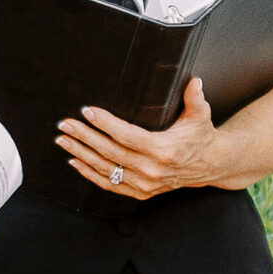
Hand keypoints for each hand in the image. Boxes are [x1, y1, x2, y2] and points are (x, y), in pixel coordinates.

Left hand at [57, 79, 216, 199]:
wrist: (209, 165)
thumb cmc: (200, 137)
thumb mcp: (201, 115)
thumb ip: (195, 97)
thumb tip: (194, 81)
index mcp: (164, 150)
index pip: (126, 135)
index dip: (105, 123)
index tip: (87, 111)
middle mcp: (151, 170)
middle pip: (110, 152)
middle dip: (84, 136)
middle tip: (66, 124)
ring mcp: (144, 184)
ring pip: (105, 169)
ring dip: (81, 154)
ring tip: (63, 140)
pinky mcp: (140, 192)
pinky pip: (109, 184)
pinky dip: (89, 174)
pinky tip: (75, 161)